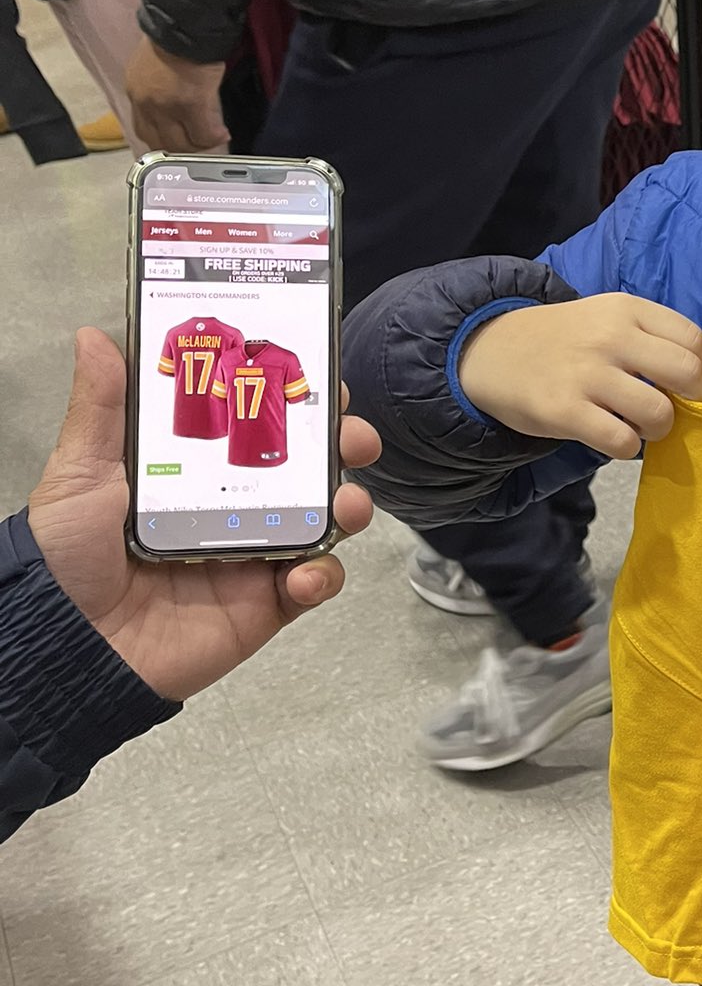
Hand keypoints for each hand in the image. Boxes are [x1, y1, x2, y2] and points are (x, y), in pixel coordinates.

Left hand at [28, 329, 380, 699]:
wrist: (70, 647)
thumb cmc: (67, 559)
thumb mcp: (80, 472)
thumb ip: (101, 407)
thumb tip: (96, 338)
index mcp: (195, 468)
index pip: (258, 421)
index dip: (294, 397)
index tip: (317, 376)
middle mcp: (233, 505)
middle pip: (308, 464)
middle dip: (342, 444)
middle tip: (351, 439)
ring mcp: (254, 553)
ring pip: (325, 518)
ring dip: (349, 505)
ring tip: (344, 505)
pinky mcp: (266, 603)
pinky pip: (315, 584)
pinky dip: (322, 576)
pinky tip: (301, 574)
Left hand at [125, 35, 228, 152]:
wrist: (185, 24)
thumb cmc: (174, 37)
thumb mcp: (154, 64)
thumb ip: (158, 86)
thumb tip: (174, 99)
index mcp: (136, 92)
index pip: (144, 129)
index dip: (163, 139)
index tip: (180, 140)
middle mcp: (146, 104)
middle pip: (161, 142)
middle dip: (181, 148)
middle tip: (198, 145)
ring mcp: (167, 108)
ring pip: (182, 144)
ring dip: (198, 145)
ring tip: (212, 140)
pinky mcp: (191, 105)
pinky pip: (204, 134)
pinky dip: (214, 137)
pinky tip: (223, 134)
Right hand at [458, 294, 701, 460]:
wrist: (490, 350)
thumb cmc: (562, 339)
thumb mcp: (605, 316)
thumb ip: (648, 335)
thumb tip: (696, 376)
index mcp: (626, 308)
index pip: (692, 339)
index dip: (700, 369)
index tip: (687, 384)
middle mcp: (610, 336)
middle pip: (686, 374)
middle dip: (691, 399)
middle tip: (672, 407)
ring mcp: (587, 374)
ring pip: (659, 413)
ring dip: (658, 429)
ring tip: (639, 425)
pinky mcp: (565, 411)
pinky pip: (622, 441)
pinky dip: (627, 447)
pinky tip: (614, 437)